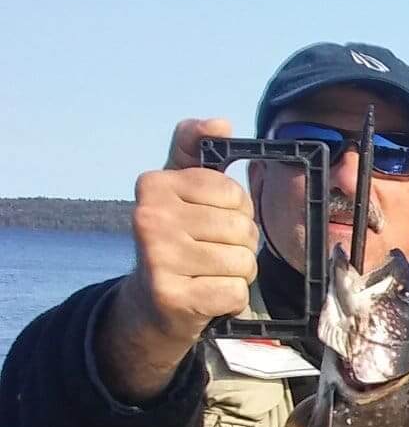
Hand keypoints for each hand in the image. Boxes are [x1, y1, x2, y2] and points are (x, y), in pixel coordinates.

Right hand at [96, 119, 262, 403]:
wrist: (150, 303)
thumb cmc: (176, 237)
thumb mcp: (179, 188)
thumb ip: (195, 150)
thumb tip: (219, 123)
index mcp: (154, 185)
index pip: (234, 192)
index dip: (238, 210)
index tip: (212, 220)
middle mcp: (148, 218)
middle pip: (242, 228)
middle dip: (240, 244)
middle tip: (212, 252)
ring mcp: (157, 259)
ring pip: (242, 261)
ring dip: (237, 272)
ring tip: (209, 273)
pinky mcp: (172, 297)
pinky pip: (235, 292)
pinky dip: (230, 298)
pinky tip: (206, 295)